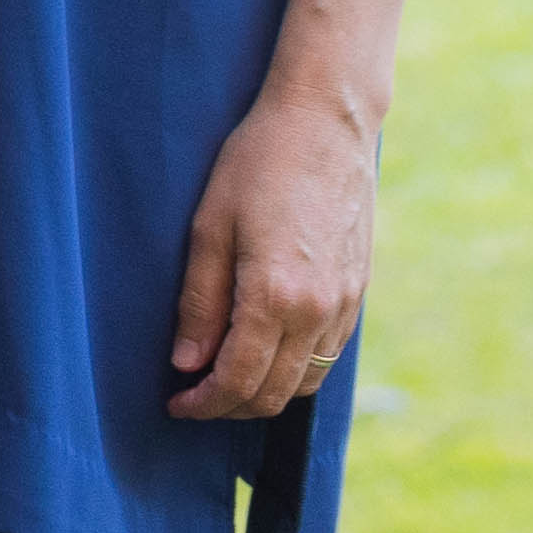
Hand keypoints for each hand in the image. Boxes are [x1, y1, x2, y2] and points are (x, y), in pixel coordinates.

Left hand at [167, 79, 373, 421]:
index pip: (238, 380)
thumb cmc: (257, 165)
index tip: (175, 403)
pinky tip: (265, 350)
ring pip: (305, 382)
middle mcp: (317, 310)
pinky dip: (295, 369)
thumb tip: (186, 364)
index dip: (204, 403)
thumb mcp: (209, 227)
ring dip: (265, 393)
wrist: (325, 125)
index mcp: (275, 295)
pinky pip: (327, 356)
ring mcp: (344, 304)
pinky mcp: (357, 292)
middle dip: (230, 407)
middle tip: (193, 397)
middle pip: (274, 393)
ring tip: (224, 378)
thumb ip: (200, 302)